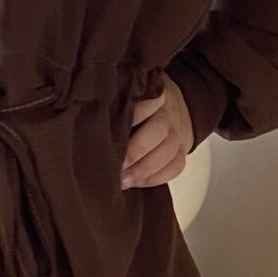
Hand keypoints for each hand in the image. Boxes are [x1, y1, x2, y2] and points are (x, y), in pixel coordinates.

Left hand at [121, 71, 193, 188]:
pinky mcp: (183, 151)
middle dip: (136, 152)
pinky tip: (139, 183)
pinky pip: (177, 166)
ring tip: (124, 182)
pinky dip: (158, 178)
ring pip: (169, 152)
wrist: (178, 107)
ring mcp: (179, 133)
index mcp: (156, 96)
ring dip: (145, 170)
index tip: (113, 131)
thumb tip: (93, 120)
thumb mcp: (135, 93)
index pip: (149, 103)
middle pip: (158, 131)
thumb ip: (121, 104)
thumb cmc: (144, 103)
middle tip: (117, 167)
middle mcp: (169, 114)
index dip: (134, 116)